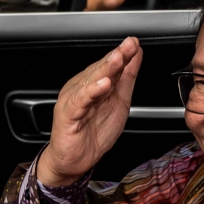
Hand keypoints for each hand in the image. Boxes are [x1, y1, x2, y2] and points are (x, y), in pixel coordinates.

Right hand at [36, 37, 142, 186]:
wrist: (75, 160)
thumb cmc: (93, 132)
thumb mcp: (119, 101)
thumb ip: (127, 78)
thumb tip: (136, 55)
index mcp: (93, 83)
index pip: (110, 65)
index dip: (123, 53)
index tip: (136, 43)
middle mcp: (82, 88)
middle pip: (100, 69)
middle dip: (116, 56)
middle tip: (129, 44)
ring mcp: (74, 100)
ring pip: (90, 82)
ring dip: (105, 69)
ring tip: (118, 58)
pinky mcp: (68, 115)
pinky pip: (80, 102)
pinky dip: (91, 92)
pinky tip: (102, 85)